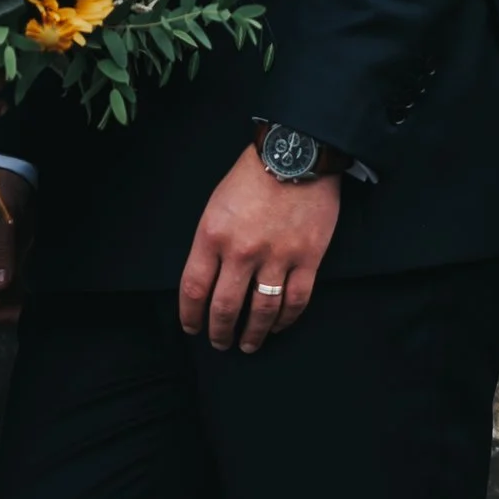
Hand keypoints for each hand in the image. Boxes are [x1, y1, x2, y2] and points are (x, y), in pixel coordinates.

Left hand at [178, 145, 339, 350]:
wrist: (295, 153)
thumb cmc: (251, 177)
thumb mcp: (216, 205)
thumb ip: (210, 243)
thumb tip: (208, 279)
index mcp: (212, 236)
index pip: (194, 289)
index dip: (190, 316)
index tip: (192, 328)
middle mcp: (242, 252)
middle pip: (225, 307)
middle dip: (219, 332)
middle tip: (219, 343)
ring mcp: (277, 257)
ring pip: (261, 312)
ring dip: (252, 334)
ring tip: (248, 345)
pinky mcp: (308, 259)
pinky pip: (295, 301)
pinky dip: (285, 320)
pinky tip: (277, 327)